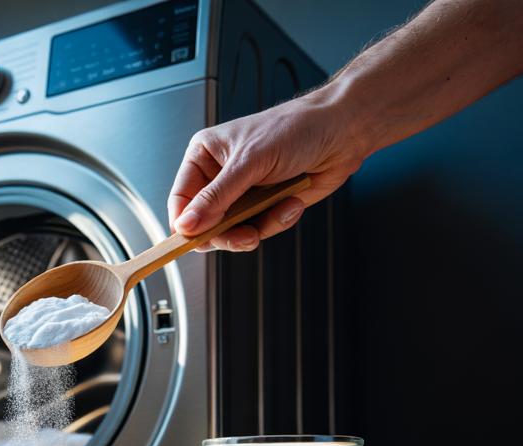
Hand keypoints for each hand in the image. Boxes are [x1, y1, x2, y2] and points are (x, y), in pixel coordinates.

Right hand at [167, 93, 367, 251]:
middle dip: (227, 232)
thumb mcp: (249, 162)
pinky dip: (277, 220)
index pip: (181, 199)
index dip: (187, 223)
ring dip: (258, 226)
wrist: (342, 131)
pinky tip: (291, 202)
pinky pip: (259, 229)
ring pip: (232, 231)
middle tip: (246, 235)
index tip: (197, 239)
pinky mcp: (265, 205)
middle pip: (204, 223)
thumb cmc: (296, 129)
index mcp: (204, 156)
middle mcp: (220, 176)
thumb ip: (216, 197)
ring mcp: (243, 193)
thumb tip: (186, 224)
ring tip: (278, 210)